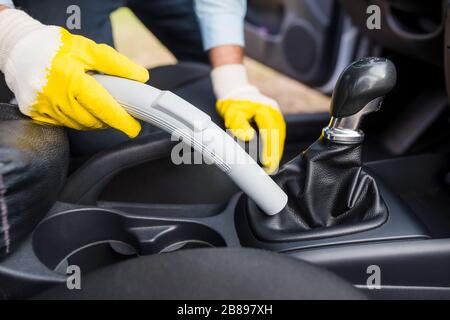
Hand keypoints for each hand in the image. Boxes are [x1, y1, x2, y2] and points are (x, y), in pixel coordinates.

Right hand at [0, 9, 148, 137]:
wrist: (19, 49)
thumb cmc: (55, 47)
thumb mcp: (88, 49)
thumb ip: (116, 64)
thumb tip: (141, 76)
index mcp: (71, 80)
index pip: (103, 107)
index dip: (121, 120)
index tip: (134, 128)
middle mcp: (56, 98)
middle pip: (93, 120)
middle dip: (109, 119)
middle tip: (119, 111)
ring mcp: (45, 108)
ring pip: (80, 125)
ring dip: (95, 120)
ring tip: (98, 104)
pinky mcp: (38, 114)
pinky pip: (66, 124)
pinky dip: (78, 119)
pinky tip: (80, 106)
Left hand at [212, 64, 285, 173]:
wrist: (236, 93)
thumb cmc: (234, 104)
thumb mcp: (232, 114)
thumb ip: (239, 125)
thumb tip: (248, 137)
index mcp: (265, 109)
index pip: (270, 131)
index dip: (270, 148)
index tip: (267, 162)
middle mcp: (274, 111)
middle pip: (278, 135)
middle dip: (275, 153)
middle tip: (271, 168)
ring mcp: (276, 114)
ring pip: (280, 135)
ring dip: (277, 150)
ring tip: (272, 165)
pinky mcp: (274, 118)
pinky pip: (278, 133)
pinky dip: (276, 145)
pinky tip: (272, 155)